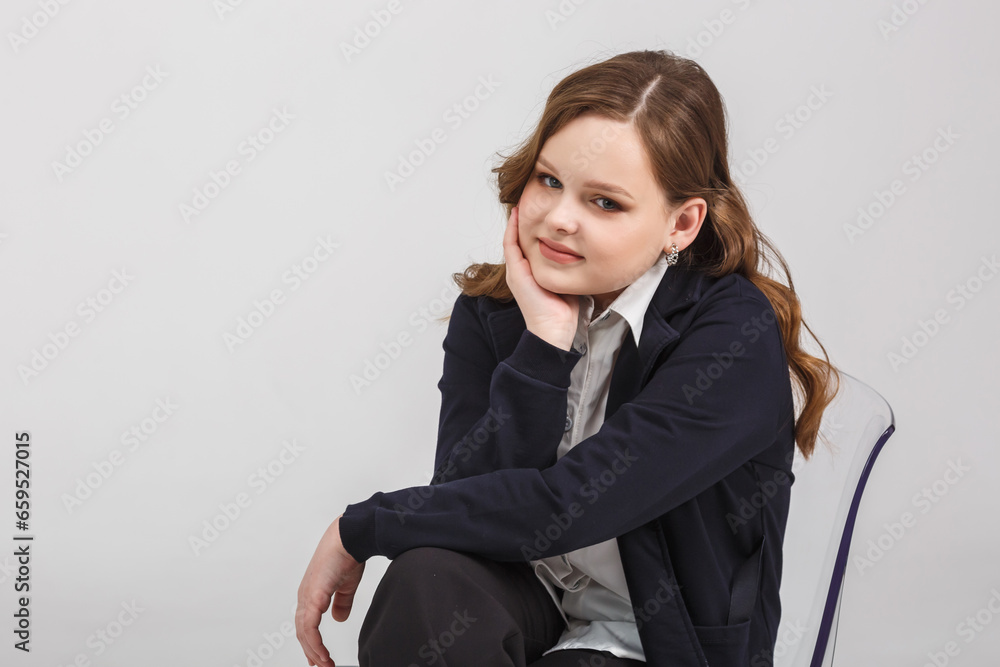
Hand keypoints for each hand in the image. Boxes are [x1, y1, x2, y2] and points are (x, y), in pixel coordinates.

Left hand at [295, 514, 365, 666]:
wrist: (351, 536)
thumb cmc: (348, 553)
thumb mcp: (346, 584)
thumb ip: (342, 602)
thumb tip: (338, 618)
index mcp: (311, 593)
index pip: (305, 624)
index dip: (311, 642)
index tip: (319, 658)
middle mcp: (305, 595)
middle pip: (301, 631)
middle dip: (311, 651)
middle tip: (321, 666)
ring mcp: (307, 595)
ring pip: (303, 631)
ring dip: (313, 650)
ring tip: (324, 664)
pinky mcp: (313, 595)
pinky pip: (309, 625)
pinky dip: (314, 642)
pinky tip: (322, 653)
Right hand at [503, 205, 578, 350]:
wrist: (555, 331)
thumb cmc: (565, 312)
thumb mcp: (571, 280)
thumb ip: (574, 266)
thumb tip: (588, 252)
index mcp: (534, 272)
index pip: (531, 243)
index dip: (534, 226)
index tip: (543, 209)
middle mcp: (523, 271)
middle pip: (521, 238)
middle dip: (525, 219)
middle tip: (530, 198)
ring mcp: (516, 272)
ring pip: (513, 238)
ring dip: (516, 220)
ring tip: (521, 200)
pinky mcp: (515, 274)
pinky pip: (510, 246)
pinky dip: (512, 230)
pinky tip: (517, 215)